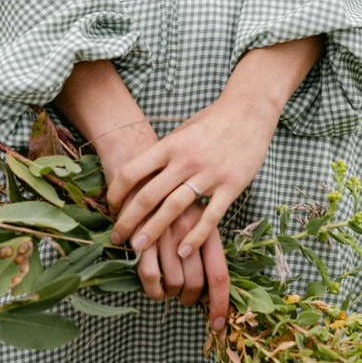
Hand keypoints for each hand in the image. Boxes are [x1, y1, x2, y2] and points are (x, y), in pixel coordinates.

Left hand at [107, 37, 323, 257]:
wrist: (250, 111)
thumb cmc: (213, 121)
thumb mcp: (182, 131)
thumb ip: (164, 154)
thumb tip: (141, 175)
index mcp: (170, 145)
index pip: (132, 171)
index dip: (116, 191)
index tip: (111, 206)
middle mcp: (186, 160)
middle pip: (149, 195)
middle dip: (129, 219)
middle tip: (118, 237)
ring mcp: (210, 174)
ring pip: (175, 208)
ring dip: (154, 230)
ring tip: (139, 248)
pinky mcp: (232, 185)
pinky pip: (210, 216)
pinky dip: (195, 236)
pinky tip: (182, 251)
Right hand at [133, 203, 229, 328]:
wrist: (141, 167)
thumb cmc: (172, 195)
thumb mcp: (196, 212)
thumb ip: (204, 242)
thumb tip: (210, 284)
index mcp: (207, 226)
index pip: (219, 274)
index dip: (219, 303)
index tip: (217, 324)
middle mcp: (188, 231)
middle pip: (196, 283)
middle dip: (191, 299)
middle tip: (186, 297)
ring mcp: (164, 234)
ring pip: (174, 283)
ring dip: (172, 294)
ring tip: (169, 287)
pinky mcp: (140, 236)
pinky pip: (150, 278)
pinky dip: (153, 290)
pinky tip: (155, 289)